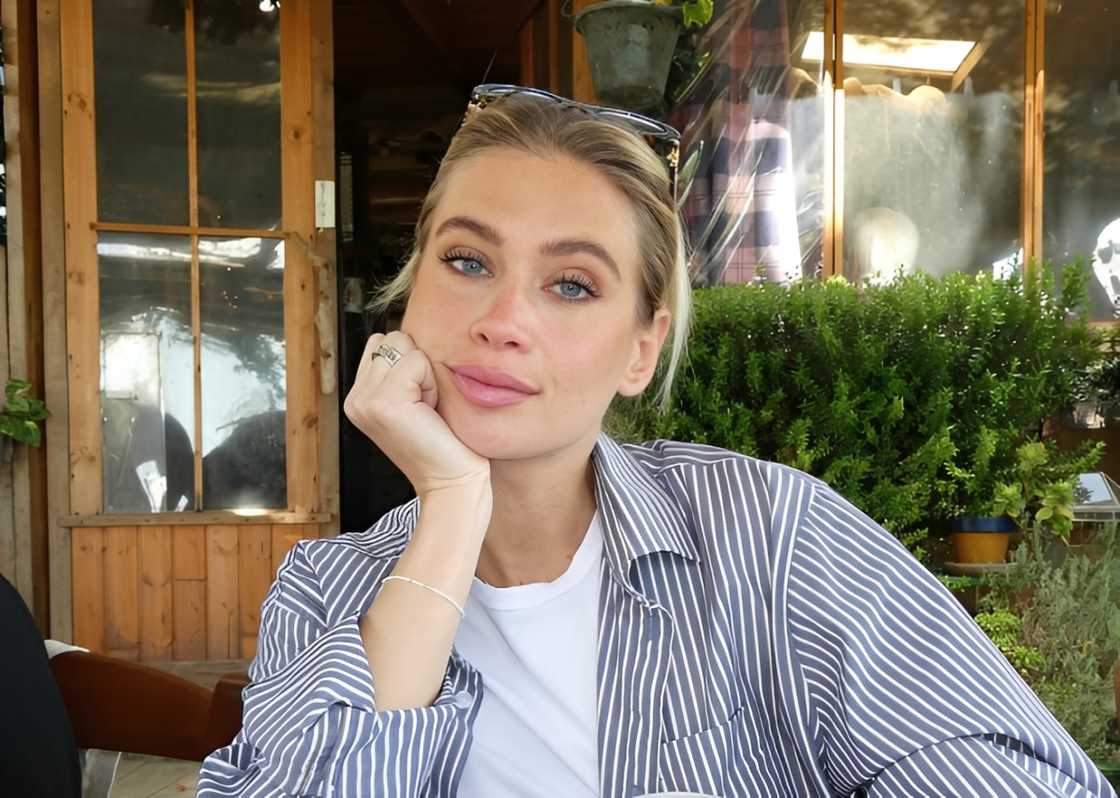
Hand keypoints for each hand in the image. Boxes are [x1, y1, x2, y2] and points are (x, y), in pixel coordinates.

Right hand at [343, 332, 490, 498]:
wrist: (452, 481)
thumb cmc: (444, 440)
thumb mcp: (414, 399)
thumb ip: (400, 370)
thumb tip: (409, 331)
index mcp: (358, 396)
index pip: (384, 341)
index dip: (412, 364)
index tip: (419, 402)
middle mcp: (354, 398)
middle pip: (393, 337)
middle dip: (418, 365)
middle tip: (425, 407)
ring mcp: (364, 400)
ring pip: (405, 346)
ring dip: (425, 373)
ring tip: (427, 409)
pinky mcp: (382, 403)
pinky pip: (417, 361)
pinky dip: (430, 382)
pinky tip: (429, 412)